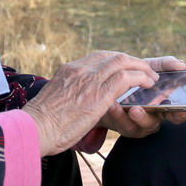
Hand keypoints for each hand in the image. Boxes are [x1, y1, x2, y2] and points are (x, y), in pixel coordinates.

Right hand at [23, 51, 158, 155]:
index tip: (128, 68)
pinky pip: (126, 78)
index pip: (98, 57)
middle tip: (145, 70)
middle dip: (133, 61)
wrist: (34, 129)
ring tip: (151, 78)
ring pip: (123, 62)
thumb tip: (73, 103)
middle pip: (113, 56)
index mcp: (68, 70)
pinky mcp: (98, 93)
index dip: (117, 60)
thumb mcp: (53, 101)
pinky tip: (148, 85)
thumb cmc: (40, 124)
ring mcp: (89, 79)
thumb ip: (67, 95)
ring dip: (141, 68)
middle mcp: (79, 69)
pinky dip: (140, 78)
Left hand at [100, 55, 185, 138]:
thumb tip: (182, 64)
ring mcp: (140, 124)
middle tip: (146, 108)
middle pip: (156, 122)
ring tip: (132, 109)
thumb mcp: (150, 68)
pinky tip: (113, 105)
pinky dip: (118, 115)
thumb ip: (165, 65)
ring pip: (141, 125)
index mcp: (165, 104)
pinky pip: (124, 125)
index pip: (178, 114)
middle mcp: (155, 116)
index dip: (180, 114)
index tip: (178, 110)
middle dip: (151, 117)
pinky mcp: (125, 126)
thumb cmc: (137, 75)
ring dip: (138, 117)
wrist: (111, 83)